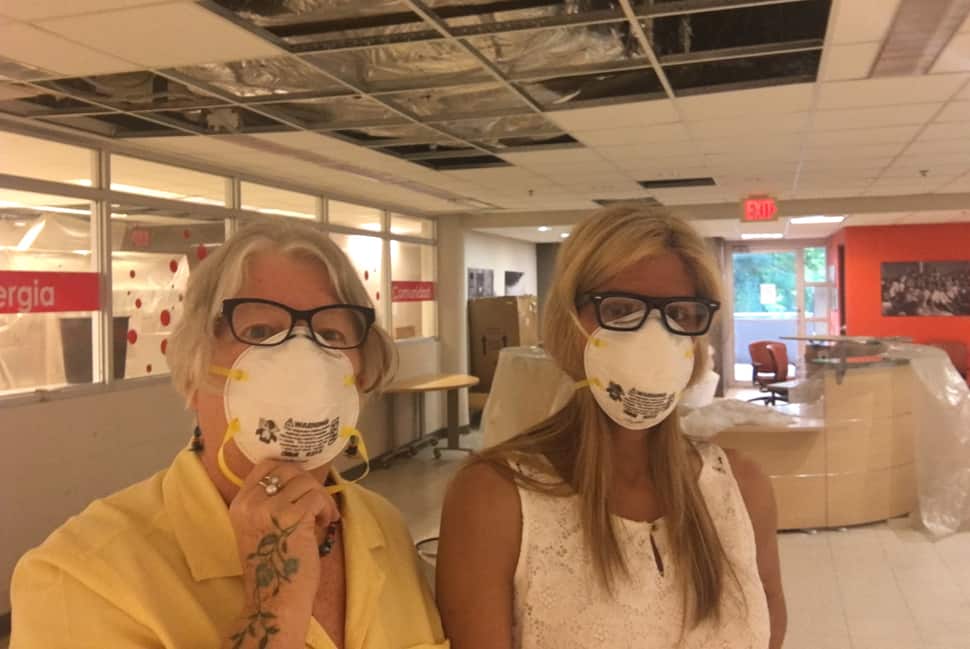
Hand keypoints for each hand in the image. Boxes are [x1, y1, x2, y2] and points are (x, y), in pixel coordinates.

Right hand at [224, 460, 338, 648]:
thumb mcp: (261, 526)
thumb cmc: (274, 565)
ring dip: (321, 497)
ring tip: (322, 517)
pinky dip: (326, 508)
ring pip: (306, 482)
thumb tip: (301, 478)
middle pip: (288, 470)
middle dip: (309, 484)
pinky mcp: (292, 517)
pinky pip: (317, 497)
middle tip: (317, 504)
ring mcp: (270, 509)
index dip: (290, 472)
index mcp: (240, 504)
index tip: (302, 488)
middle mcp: (251, 503)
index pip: (265, 466)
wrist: (275, 598)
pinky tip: (325, 523)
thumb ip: (271, 502)